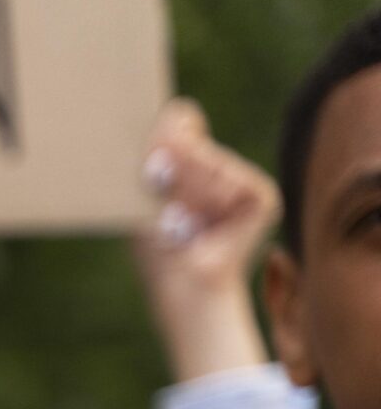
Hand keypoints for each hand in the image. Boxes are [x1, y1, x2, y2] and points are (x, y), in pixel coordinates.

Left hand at [133, 100, 282, 381]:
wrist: (182, 288)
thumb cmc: (156, 251)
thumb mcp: (144, 199)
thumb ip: (153, 159)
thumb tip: (167, 123)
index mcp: (194, 167)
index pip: (180, 120)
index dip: (163, 133)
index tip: (149, 165)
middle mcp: (223, 170)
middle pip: (191, 136)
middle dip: (170, 168)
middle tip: (164, 207)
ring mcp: (245, 183)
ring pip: (208, 158)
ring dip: (185, 190)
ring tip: (181, 223)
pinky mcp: (263, 197)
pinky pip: (230, 177)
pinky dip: (208, 198)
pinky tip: (201, 223)